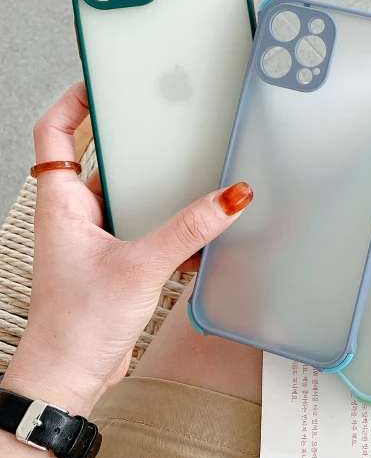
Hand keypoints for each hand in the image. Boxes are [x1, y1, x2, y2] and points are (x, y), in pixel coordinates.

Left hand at [1, 83, 252, 415]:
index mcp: (62, 205)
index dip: (74, 100)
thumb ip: (189, 230)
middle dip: (130, 137)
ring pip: (127, 192)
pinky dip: (170, 221)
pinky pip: (146, 224)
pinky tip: (196, 226)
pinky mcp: (116, 257)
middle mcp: (75, 214)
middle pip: (99, 156)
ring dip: (155, 183)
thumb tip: (228, 198)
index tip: (101, 80)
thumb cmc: (75, 327)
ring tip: (186, 167)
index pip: (55, 132)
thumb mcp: (139, 267)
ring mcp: (95, 236)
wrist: (71, 378)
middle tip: (159, 116)